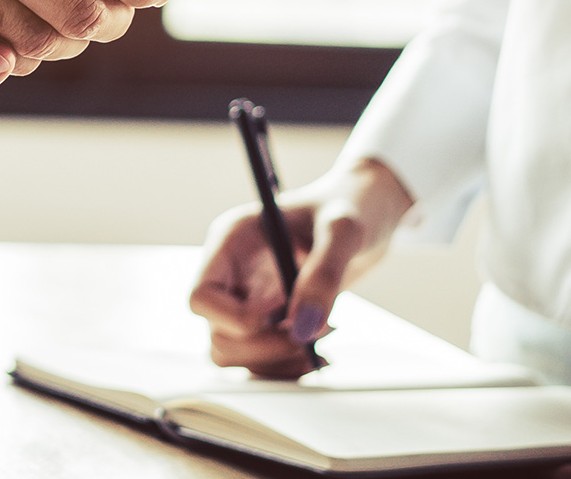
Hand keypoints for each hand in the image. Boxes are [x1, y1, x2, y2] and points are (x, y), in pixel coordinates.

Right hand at [188, 157, 413, 376]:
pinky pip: (260, 360)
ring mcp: (248, 299)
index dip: (235, 319)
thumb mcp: (343, 228)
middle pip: (218, 336)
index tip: (282, 313)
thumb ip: (324, 273)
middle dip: (264, 346)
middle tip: (311, 332)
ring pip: (234, 356)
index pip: (202, 297)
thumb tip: (306, 326)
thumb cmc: (349, 204)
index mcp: (231, 241)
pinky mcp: (268, 319)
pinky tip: (320, 350)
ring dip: (276, 362)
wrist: (368, 213)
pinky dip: (288, 367)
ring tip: (321, 339)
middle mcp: (232, 273)